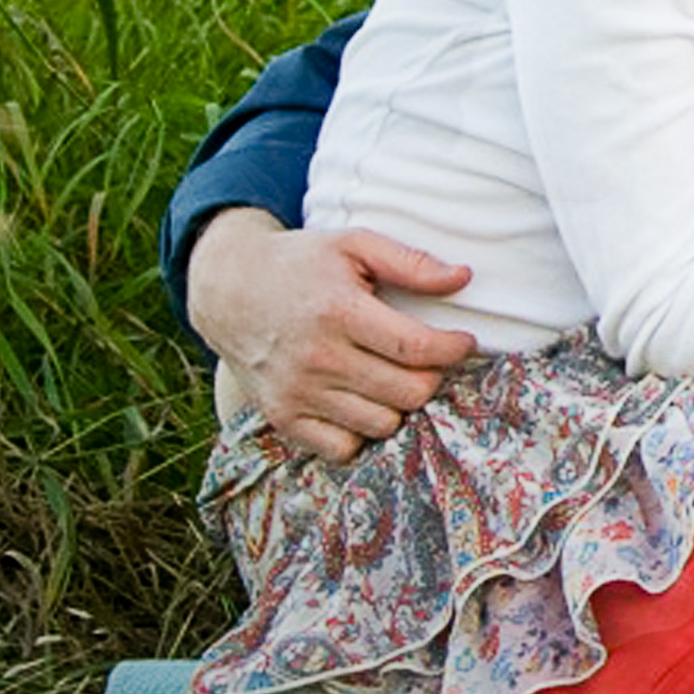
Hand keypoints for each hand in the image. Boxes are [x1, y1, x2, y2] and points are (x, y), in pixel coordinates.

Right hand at [185, 210, 477, 463]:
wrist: (228, 288)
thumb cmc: (300, 264)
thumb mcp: (353, 245)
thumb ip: (410, 262)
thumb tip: (463, 278)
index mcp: (338, 312)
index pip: (415, 347)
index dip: (453, 349)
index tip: (464, 342)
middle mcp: (316, 358)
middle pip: (407, 392)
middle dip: (433, 377)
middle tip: (429, 360)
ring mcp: (297, 393)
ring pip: (382, 424)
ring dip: (400, 405)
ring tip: (396, 378)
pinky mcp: (282, 417)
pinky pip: (343, 449)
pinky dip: (362, 432)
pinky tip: (364, 402)